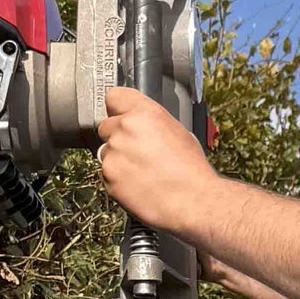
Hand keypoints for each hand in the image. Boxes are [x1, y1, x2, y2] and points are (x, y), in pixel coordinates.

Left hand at [96, 87, 215, 234]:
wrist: (193, 201)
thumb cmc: (191, 171)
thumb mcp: (179, 132)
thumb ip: (153, 123)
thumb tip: (143, 126)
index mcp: (144, 113)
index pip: (114, 97)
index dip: (118, 109)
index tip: (121, 117)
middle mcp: (125, 128)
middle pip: (106, 126)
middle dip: (118, 138)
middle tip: (138, 153)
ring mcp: (114, 153)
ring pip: (106, 152)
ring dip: (118, 161)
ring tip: (142, 173)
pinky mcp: (109, 177)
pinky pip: (107, 175)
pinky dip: (118, 181)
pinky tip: (138, 186)